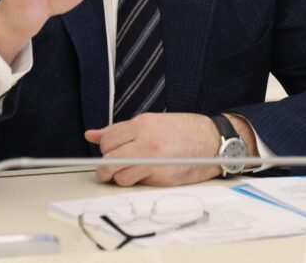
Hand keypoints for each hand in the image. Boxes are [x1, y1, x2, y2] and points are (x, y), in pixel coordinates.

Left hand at [84, 113, 227, 186]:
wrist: (213, 140)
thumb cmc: (185, 130)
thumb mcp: (152, 122)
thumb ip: (120, 130)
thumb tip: (92, 135)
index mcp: (142, 124)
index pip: (107, 140)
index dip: (104, 150)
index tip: (108, 154)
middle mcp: (146, 141)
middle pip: (109, 159)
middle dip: (106, 168)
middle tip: (111, 170)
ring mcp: (154, 161)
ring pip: (119, 175)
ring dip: (120, 177)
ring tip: (131, 172)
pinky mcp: (162, 177)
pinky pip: (137, 183)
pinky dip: (136, 181)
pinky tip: (146, 174)